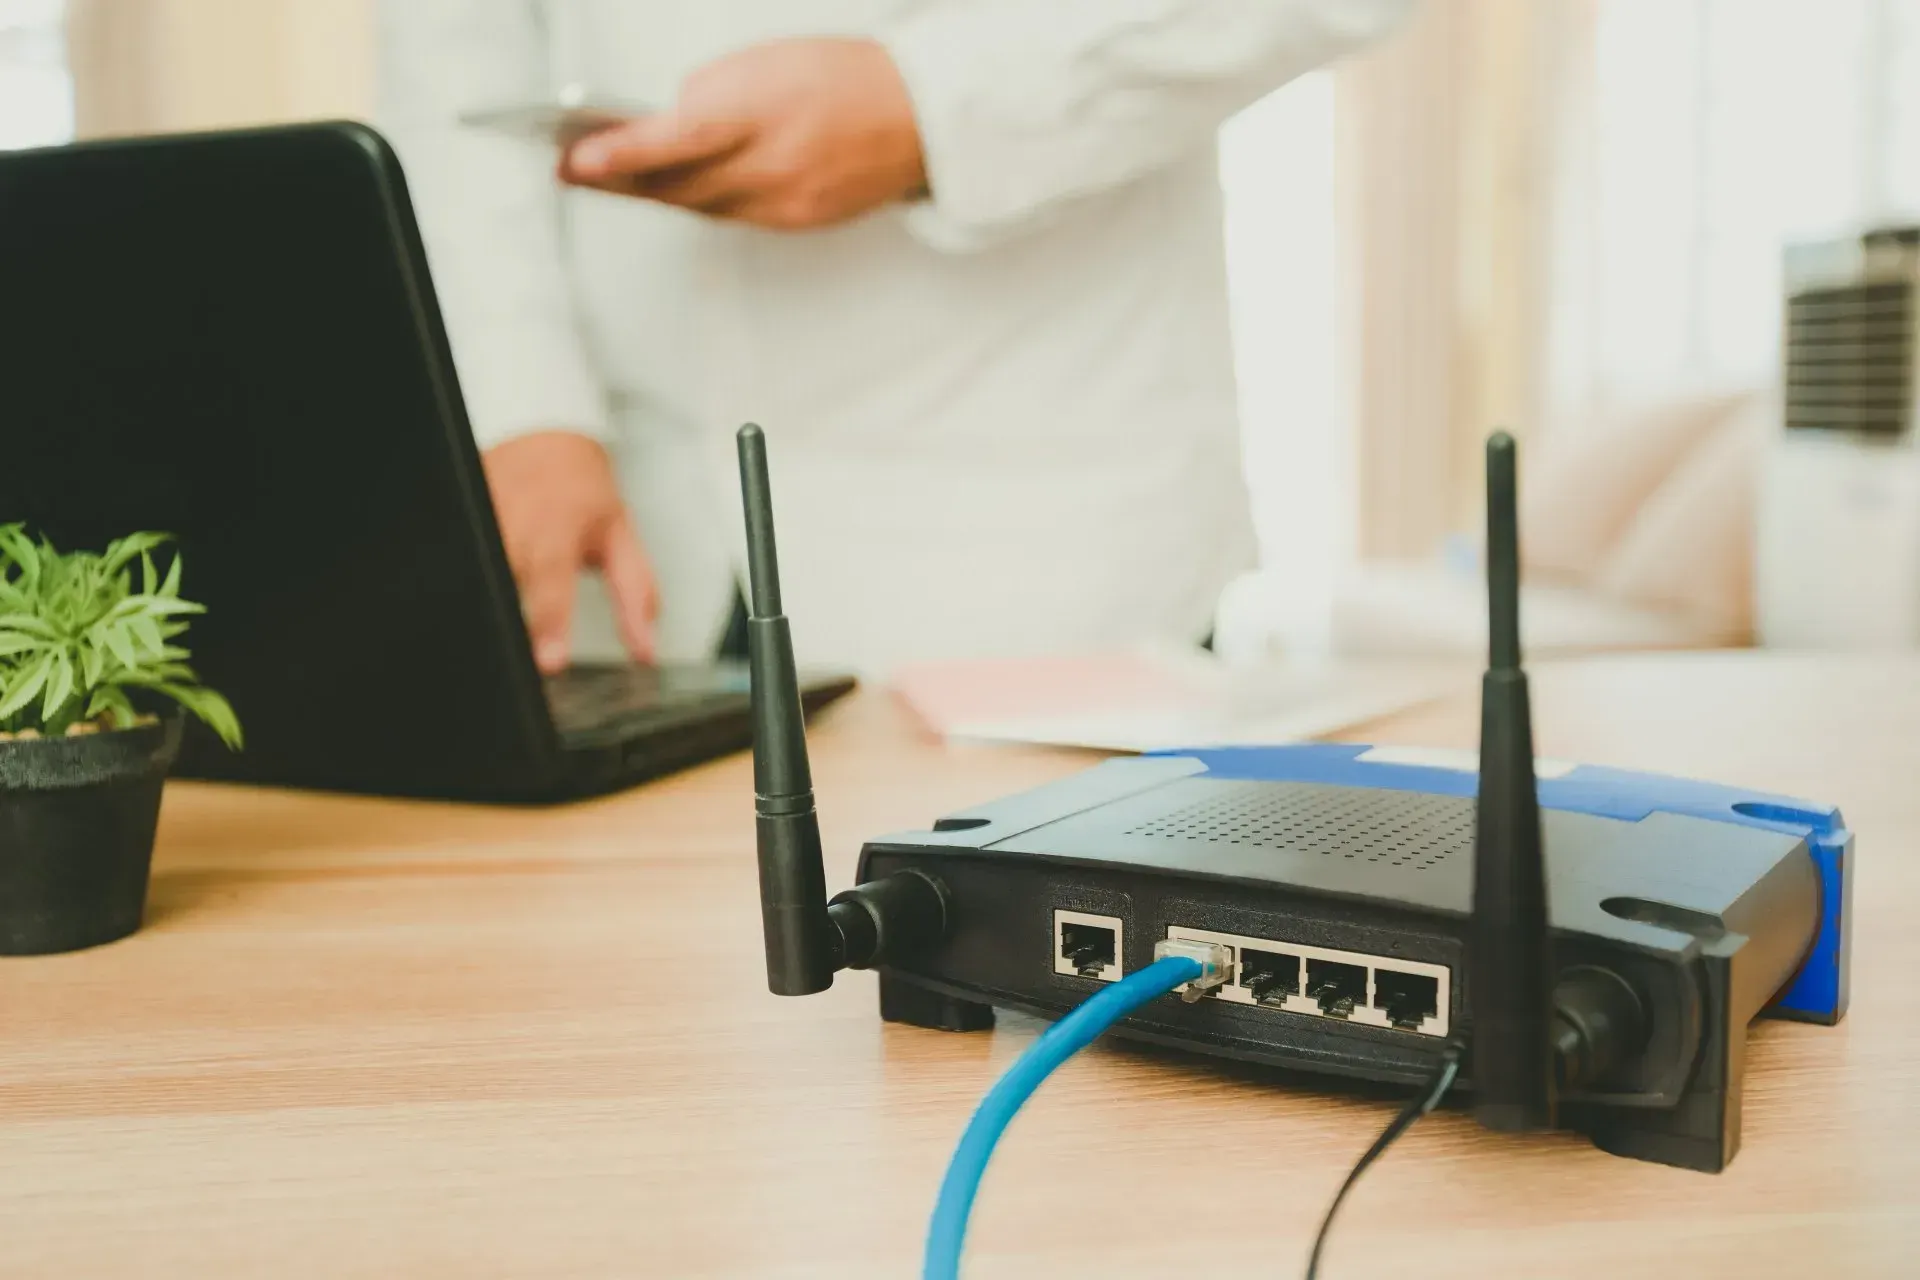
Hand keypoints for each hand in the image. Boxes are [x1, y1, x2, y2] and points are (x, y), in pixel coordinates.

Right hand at [481, 432, 657, 672]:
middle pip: (504, 588)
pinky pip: (464, 558)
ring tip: (504, 623)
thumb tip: (646, 650)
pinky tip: (486, 588)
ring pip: (480, 575)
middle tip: (524, 654)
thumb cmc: (582, 488)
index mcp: (557, 531)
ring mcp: (481, 518)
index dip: (549, 627)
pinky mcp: (462, 515)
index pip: (551, 586)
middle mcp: (514, 525)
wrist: (543, 434)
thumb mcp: (621, 537)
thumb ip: (634, 596)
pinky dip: (476, 580)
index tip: (550, 662)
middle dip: (514, 623)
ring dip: (494, 601)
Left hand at [559, 37, 927, 230]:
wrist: (919, 119)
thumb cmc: (845, 77)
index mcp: (763, 114)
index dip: (621, 155)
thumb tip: (670, 123)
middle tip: (573, 168)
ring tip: (609, 176)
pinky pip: (732, 215)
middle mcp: (773, 167)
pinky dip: (701, 199)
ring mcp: (785, 202)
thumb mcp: (767, 62)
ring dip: (654, 190)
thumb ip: (712, 94)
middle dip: (620, 178)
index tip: (576, 159)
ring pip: (699, 205)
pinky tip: (676, 186)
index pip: (676, 140)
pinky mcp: (796, 222)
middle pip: (677, 184)